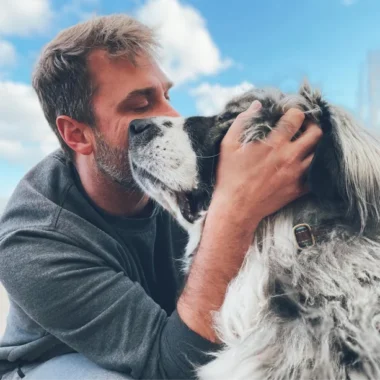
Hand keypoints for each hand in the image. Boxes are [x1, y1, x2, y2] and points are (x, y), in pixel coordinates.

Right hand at [211, 100, 322, 229]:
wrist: (236, 208)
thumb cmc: (230, 176)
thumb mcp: (228, 145)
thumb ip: (242, 121)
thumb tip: (257, 105)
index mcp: (274, 144)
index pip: (296, 117)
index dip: (295, 111)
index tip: (290, 113)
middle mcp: (290, 157)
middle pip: (316, 133)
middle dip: (312, 125)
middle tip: (303, 126)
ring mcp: (296, 174)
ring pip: (319, 153)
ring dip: (314, 145)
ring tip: (304, 144)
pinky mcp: (298, 189)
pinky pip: (316, 175)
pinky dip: (314, 167)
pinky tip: (304, 164)